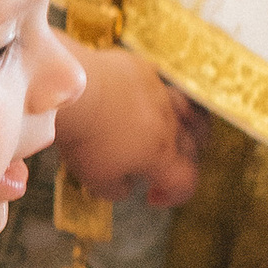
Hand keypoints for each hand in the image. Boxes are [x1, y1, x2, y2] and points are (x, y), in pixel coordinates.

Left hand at [51, 48, 207, 206]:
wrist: (74, 92)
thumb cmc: (85, 139)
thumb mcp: (96, 180)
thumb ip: (117, 190)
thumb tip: (127, 188)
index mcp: (161, 155)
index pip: (185, 181)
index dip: (174, 194)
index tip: (152, 197)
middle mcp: (169, 123)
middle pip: (193, 145)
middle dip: (182, 162)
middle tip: (160, 168)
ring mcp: (159, 93)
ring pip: (189, 109)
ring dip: (186, 124)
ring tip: (171, 129)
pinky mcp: (143, 70)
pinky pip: (162, 82)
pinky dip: (158, 95)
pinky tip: (142, 98)